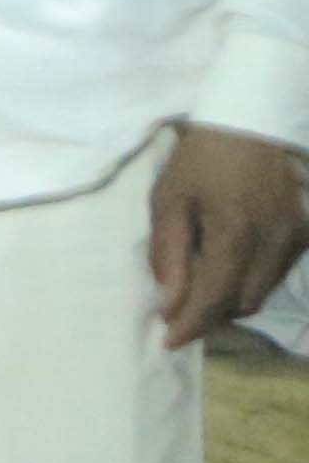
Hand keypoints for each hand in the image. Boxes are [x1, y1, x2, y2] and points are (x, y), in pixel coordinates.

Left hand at [147, 119, 308, 351]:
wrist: (252, 121)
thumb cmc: (201, 160)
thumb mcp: (169, 202)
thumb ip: (168, 256)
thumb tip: (168, 305)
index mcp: (236, 233)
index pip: (215, 299)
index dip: (191, 325)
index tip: (169, 341)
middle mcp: (275, 241)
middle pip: (243, 303)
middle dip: (210, 313)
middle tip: (181, 307)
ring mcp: (297, 237)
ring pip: (263, 292)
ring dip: (232, 298)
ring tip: (202, 284)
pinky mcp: (305, 231)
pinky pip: (277, 273)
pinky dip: (252, 279)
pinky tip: (230, 264)